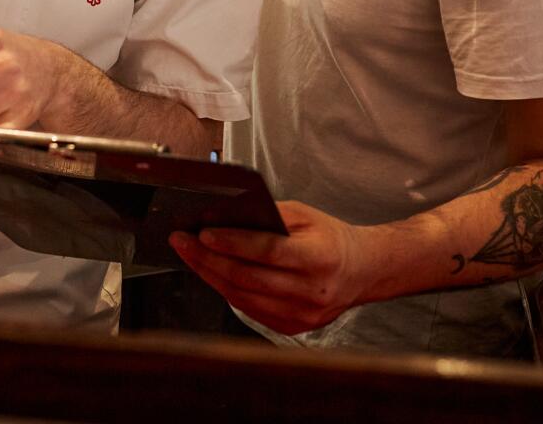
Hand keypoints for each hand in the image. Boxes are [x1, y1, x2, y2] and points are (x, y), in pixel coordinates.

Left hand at [169, 201, 364, 335]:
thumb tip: (225, 218)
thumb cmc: (330, 239)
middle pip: (248, 277)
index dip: (232, 243)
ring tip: (190, 255)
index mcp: (319, 257)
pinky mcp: (292, 327)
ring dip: (210, 275)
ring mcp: (302, 315)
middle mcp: (311, 291)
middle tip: (182, 241)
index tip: (203, 233)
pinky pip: (249, 309)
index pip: (267, 251)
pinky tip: (212, 273)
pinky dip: (227, 290)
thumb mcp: (306, 215)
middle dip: (208, 258)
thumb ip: (268, 216)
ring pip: (243, 297)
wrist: (360, 272)